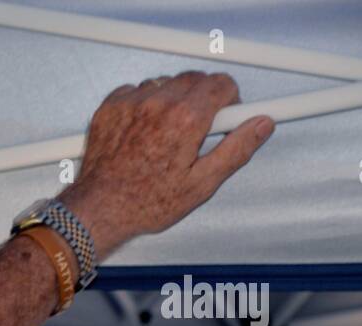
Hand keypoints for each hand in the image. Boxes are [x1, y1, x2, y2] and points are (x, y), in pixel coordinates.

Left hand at [58, 72, 275, 255]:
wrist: (100, 210)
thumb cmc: (145, 203)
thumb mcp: (201, 183)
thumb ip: (236, 149)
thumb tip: (261, 125)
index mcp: (186, 119)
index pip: (222, 84)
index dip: (229, 101)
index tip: (226, 114)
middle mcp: (158, 104)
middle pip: (195, 79)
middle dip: (203, 99)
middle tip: (197, 130)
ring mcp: (131, 103)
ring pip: (166, 83)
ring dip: (173, 100)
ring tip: (167, 134)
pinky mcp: (111, 106)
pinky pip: (136, 90)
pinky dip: (144, 104)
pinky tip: (144, 131)